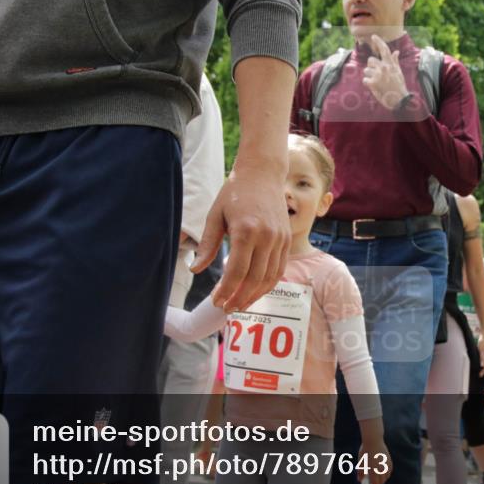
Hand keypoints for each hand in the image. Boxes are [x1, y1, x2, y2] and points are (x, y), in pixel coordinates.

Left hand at [192, 166, 289, 312]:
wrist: (263, 174)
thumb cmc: (235, 193)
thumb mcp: (215, 215)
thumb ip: (208, 245)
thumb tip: (196, 270)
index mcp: (246, 230)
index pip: (236, 271)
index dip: (226, 291)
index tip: (216, 301)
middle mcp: (267, 236)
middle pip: (254, 279)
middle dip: (239, 298)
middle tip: (226, 309)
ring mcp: (280, 239)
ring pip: (269, 277)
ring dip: (255, 295)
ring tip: (240, 305)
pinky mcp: (287, 239)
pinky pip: (279, 269)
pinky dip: (268, 284)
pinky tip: (255, 292)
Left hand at [358, 439, 391, 483]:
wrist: (373, 440)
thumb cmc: (365, 451)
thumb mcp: (361, 462)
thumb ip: (360, 472)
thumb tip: (360, 480)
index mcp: (373, 470)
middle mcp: (381, 469)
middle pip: (382, 482)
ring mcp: (386, 464)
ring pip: (387, 477)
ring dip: (383, 481)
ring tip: (379, 481)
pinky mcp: (389, 460)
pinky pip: (390, 470)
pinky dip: (387, 474)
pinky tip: (384, 474)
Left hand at [362, 35, 407, 109]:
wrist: (399, 100)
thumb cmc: (399, 86)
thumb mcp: (398, 72)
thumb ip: (395, 61)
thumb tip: (396, 51)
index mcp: (390, 64)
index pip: (384, 50)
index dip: (379, 42)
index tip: (373, 36)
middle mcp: (384, 67)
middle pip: (370, 61)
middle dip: (371, 67)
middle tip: (377, 75)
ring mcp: (378, 75)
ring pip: (366, 71)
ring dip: (369, 76)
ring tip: (377, 82)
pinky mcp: (373, 83)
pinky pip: (365, 79)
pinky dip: (368, 84)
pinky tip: (374, 87)